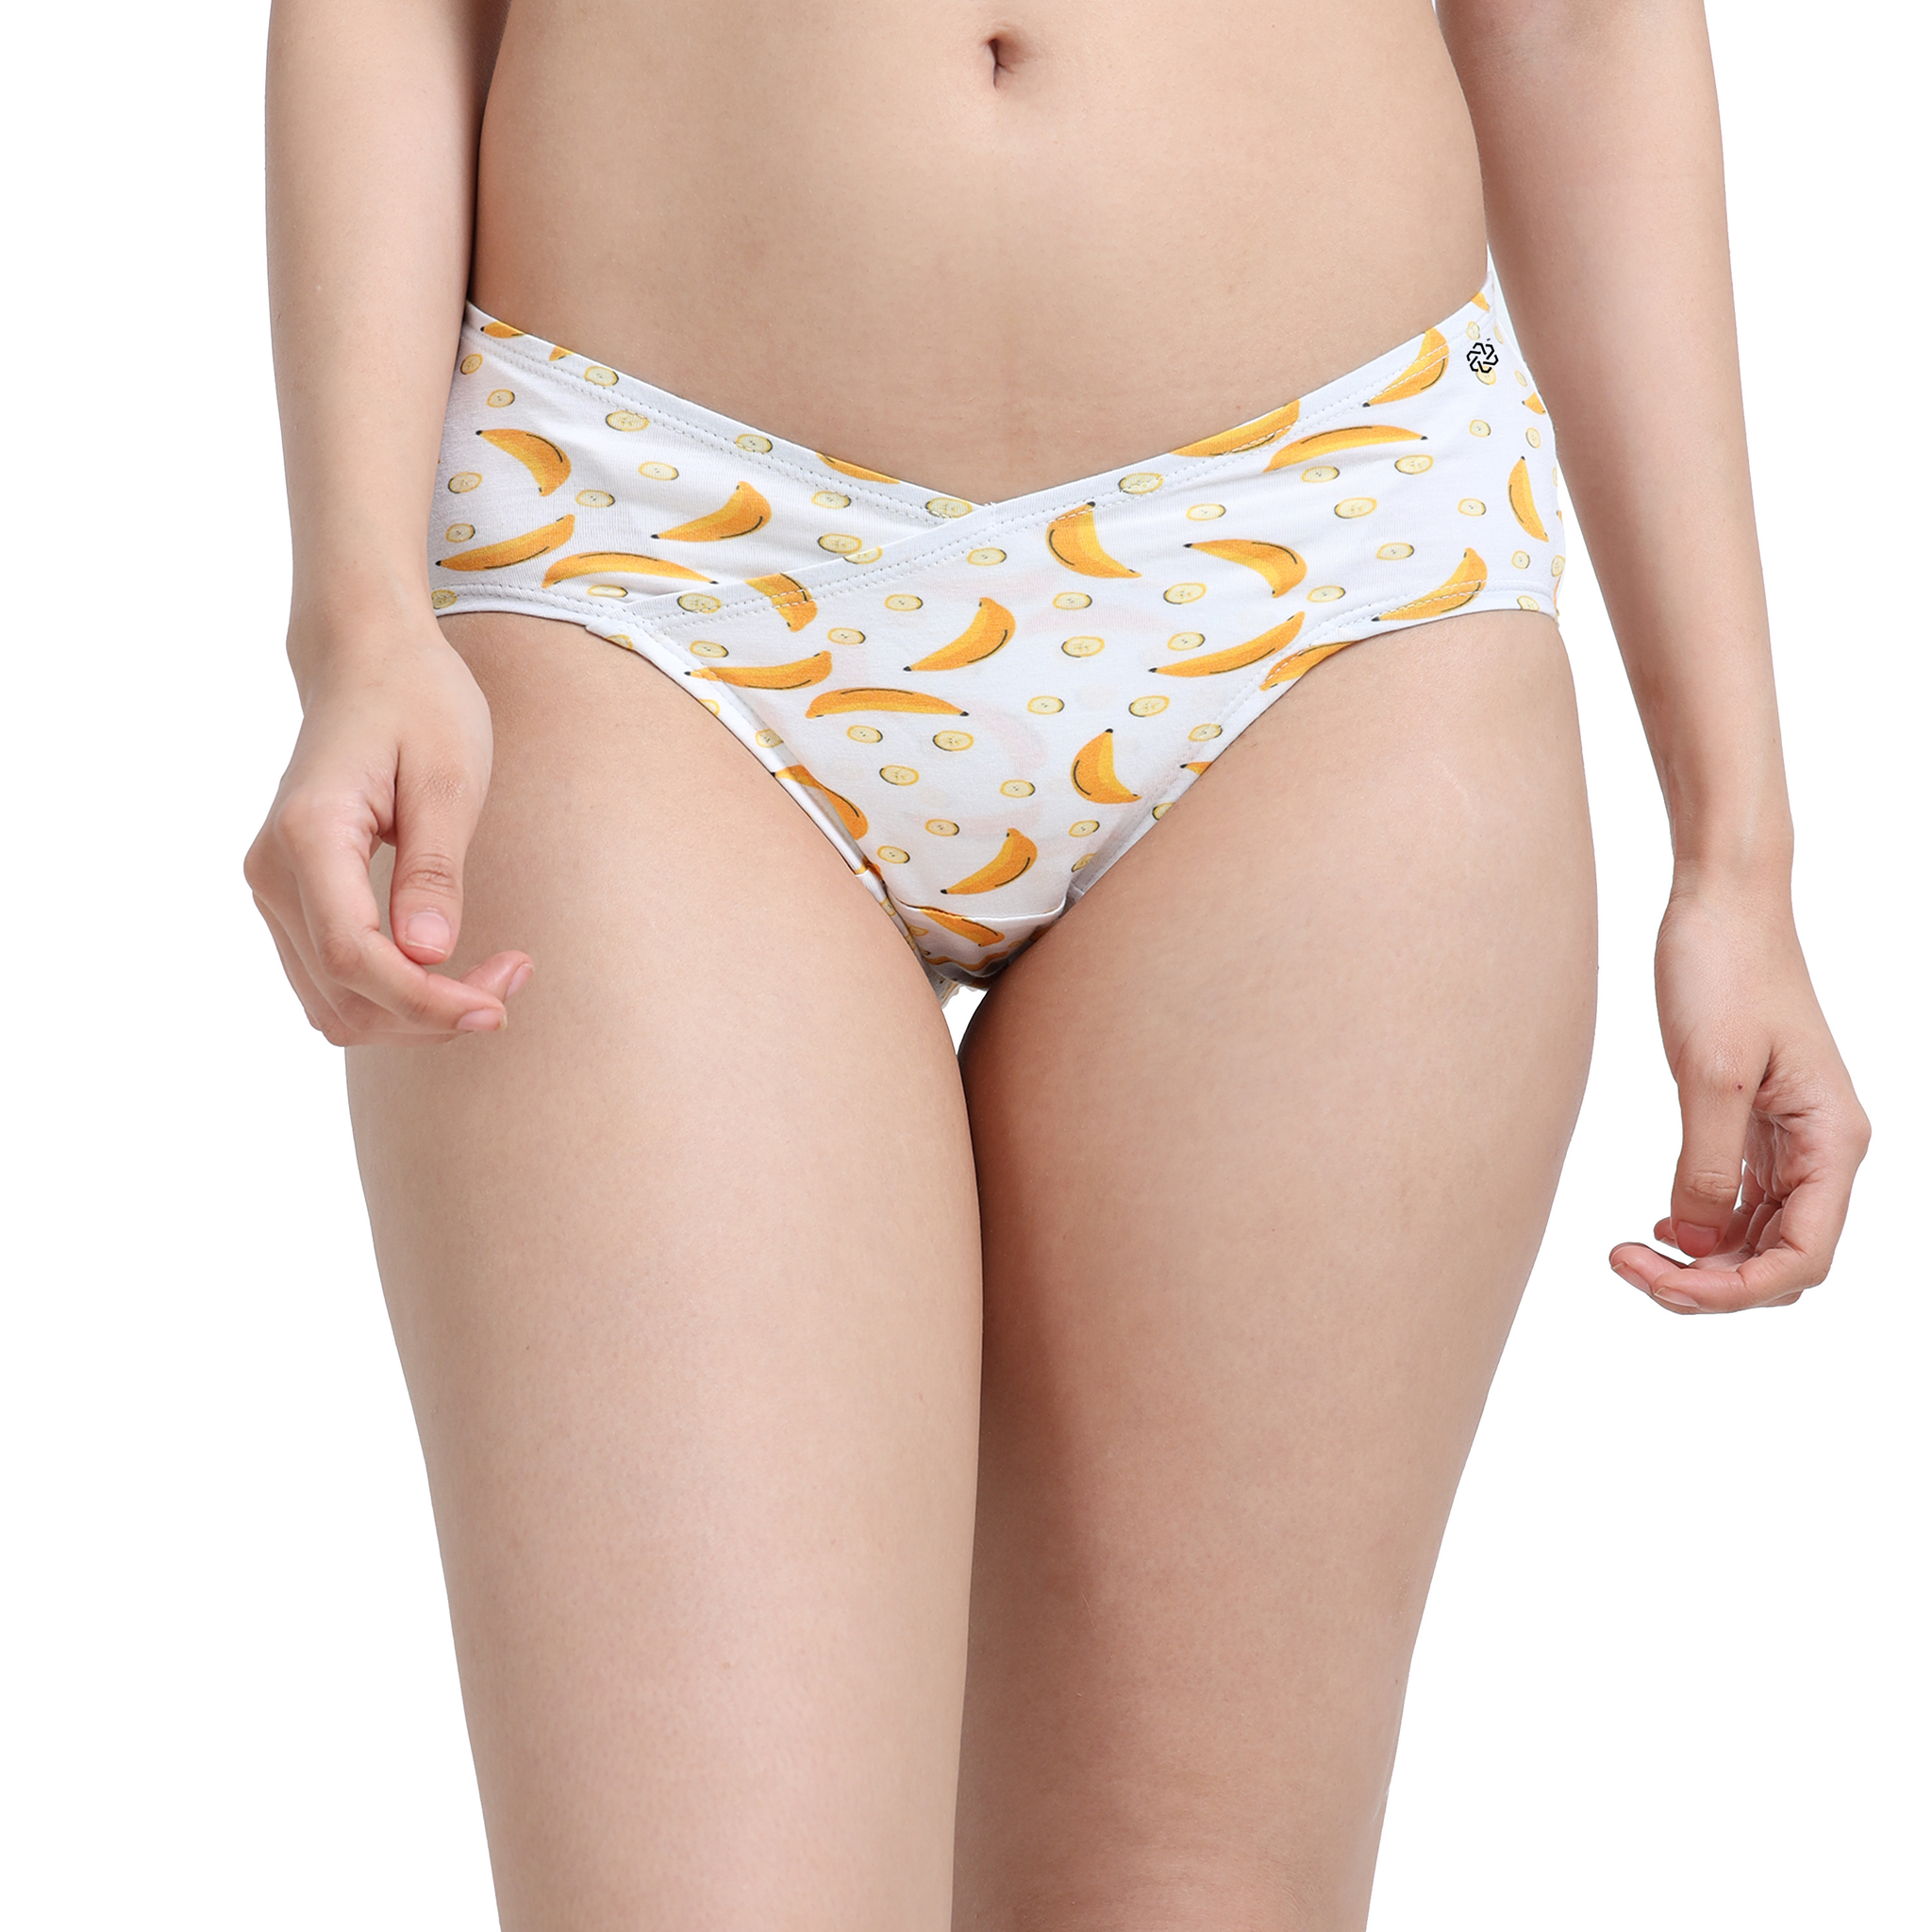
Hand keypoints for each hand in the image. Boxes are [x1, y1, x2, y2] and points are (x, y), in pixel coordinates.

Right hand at [245, 614, 532, 1044]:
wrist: (367, 662)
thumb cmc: (417, 704)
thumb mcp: (448, 777)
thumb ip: (434, 868)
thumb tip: (427, 954)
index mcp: (308, 834)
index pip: (353, 956)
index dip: (426, 1001)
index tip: (499, 1006)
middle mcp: (274, 871)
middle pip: (343, 995)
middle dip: (431, 1013)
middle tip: (513, 982)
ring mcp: (275, 889)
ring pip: (333, 1004)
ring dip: (413, 1015)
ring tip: (493, 981)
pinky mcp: (293, 899)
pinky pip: (333, 981)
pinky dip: (392, 995)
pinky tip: (451, 971)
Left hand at [1609, 876, 1867, 1312]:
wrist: (1722, 902)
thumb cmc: (1723, 969)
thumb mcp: (1708, 1073)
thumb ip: (1708, 1166)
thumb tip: (1699, 1244)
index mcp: (1833, 1141)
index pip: (1803, 1258)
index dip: (1732, 1290)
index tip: (1657, 1278)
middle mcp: (1824, 1148)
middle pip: (1783, 1260)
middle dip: (1710, 1282)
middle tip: (1628, 1264)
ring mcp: (1794, 1137)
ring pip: (1762, 1236)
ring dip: (1704, 1259)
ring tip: (1633, 1250)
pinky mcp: (1759, 1122)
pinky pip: (1745, 1200)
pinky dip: (1706, 1224)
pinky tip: (1661, 1222)